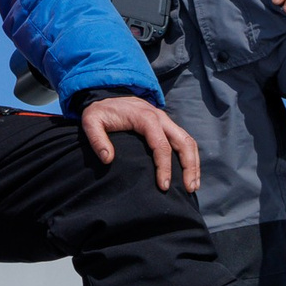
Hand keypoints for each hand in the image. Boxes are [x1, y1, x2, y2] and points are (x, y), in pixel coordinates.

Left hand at [80, 94, 201, 191]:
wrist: (106, 96)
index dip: (164, 167)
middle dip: (189, 167)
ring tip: (193, 186)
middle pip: (184, 142)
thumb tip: (107, 159)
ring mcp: (166, 121)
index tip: (164, 186)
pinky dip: (191, 156)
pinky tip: (190, 173)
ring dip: (194, 163)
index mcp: (145, 118)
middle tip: (189, 189)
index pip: (162, 145)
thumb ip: (96, 139)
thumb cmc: (100, 112)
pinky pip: (184, 140)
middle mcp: (160, 118)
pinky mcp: (166, 125)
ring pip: (189, 141)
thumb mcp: (91, 121)